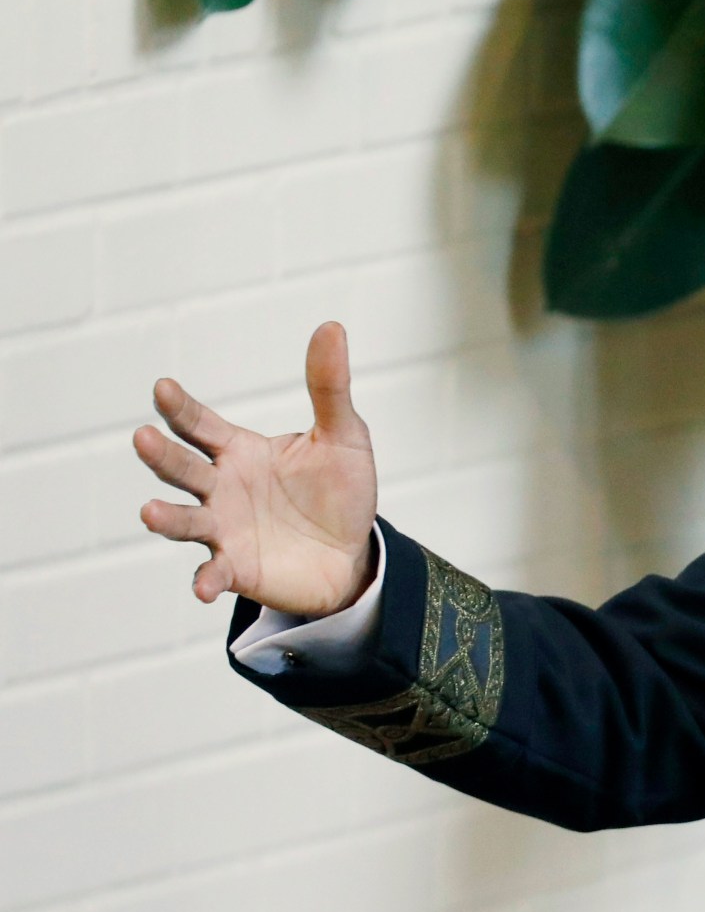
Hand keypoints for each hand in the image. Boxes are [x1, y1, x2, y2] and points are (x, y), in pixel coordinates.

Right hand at [135, 322, 378, 616]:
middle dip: (162, 455)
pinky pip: (213, 572)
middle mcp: (221, 487)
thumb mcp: (343, 436)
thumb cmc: (341, 492)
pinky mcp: (236, 568)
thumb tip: (331, 326)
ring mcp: (223, 528)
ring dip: (166, 517)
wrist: (354, 554)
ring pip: (185, 520)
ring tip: (148, 511)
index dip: (180, 408)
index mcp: (239, 451)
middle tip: (143, 438)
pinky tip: (203, 585)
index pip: (200, 424)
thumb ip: (329, 387)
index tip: (162, 388)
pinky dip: (205, 579)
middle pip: (182, 468)